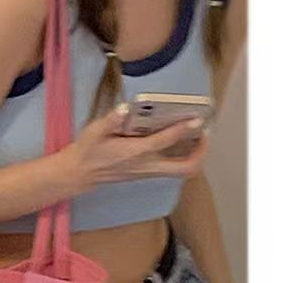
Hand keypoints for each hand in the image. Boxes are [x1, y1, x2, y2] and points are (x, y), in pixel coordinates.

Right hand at [58, 104, 208, 194]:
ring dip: (194, 156)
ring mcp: (147, 172)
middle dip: (200, 153)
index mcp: (135, 152)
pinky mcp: (145, 173)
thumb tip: (125, 109)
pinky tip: (180, 141)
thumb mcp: (94, 132)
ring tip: (198, 137)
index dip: (184, 129)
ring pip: (180, 171)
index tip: (197, 119)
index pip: (166, 141)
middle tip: (205, 135)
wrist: (79, 174)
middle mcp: (146, 165)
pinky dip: (182, 157)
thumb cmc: (87, 151)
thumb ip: (111, 120)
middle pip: (184, 168)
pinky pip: (171, 169)